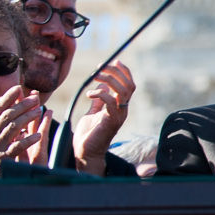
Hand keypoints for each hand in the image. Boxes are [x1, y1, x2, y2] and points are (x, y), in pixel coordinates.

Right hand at [0, 86, 45, 174]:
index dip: (7, 98)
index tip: (17, 87)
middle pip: (7, 116)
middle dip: (21, 105)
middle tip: (35, 98)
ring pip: (12, 128)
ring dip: (26, 118)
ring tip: (39, 111)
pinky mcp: (3, 159)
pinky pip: (17, 147)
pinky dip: (27, 140)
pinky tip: (38, 135)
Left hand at [72, 60, 134, 174]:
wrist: (86, 153)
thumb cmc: (89, 134)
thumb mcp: (93, 112)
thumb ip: (99, 100)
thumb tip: (102, 85)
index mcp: (120, 106)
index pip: (129, 84)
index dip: (124, 72)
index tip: (114, 61)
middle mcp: (123, 110)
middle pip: (128, 85)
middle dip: (116, 72)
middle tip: (100, 68)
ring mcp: (119, 115)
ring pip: (122, 91)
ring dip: (109, 79)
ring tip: (95, 76)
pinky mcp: (111, 121)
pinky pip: (111, 102)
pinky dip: (100, 94)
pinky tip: (89, 94)